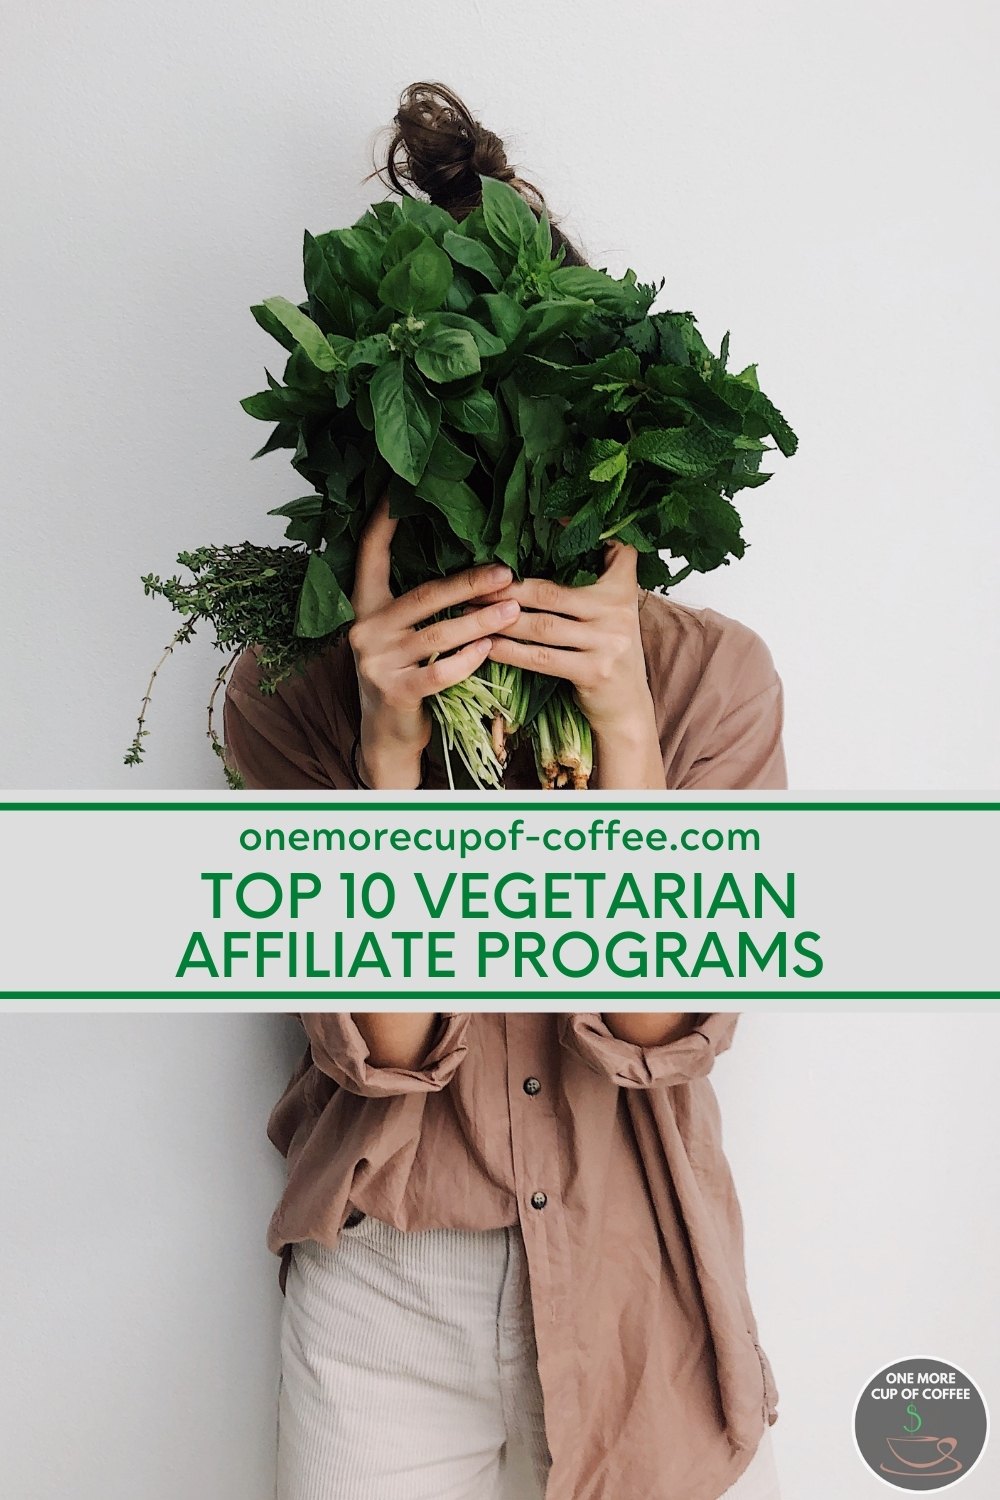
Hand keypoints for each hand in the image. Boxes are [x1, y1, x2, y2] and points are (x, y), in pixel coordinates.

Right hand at [348, 493, 520, 786]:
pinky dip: (468, 659)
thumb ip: (420, 606)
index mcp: (365, 606)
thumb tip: (473, 567)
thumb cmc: (406, 675)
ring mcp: (376, 662)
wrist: (388, 735)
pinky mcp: (394, 692)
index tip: (398, 491)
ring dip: (481, 622)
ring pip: (439, 634)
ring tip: (514, 610)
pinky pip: (440, 671)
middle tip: (507, 571)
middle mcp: (365, 629)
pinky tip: (491, 649)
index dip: (383, 522)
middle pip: (424, 595)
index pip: (369, 554)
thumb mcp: (402, 635)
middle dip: (469, 583)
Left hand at [480, 541, 665, 788]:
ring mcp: (608, 642)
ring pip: (542, 625)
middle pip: (552, 592)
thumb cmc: (607, 651)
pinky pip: (541, 658)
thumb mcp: (612, 611)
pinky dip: (511, 651)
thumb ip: (592, 580)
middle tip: (474, 582)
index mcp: (623, 588)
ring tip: (471, 612)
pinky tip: (488, 645)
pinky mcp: (593, 671)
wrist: (627, 706)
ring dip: (501, 618)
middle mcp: (618, 611)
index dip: (578, 532)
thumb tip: (549, 540)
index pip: (610, 550)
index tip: (546, 515)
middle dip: (508, 588)